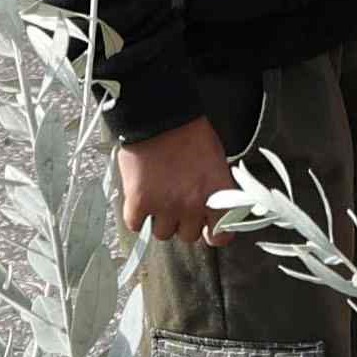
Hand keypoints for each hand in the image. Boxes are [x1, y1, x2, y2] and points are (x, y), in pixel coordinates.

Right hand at [117, 116, 232, 245]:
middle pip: (188, 236)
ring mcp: (164, 206)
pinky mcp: (139, 202)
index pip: (221, 236)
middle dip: (184, 222)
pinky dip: (136, 216)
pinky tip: (140, 200)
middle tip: (178, 205)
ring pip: (162, 233)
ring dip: (160, 220)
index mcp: (217, 196)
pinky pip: (136, 224)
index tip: (207, 228)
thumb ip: (217, 190)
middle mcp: (192, 206)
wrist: (159, 120)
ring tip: (158, 200)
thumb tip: (214, 208)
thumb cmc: (190, 135)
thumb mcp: (217, 162)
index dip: (213, 233)